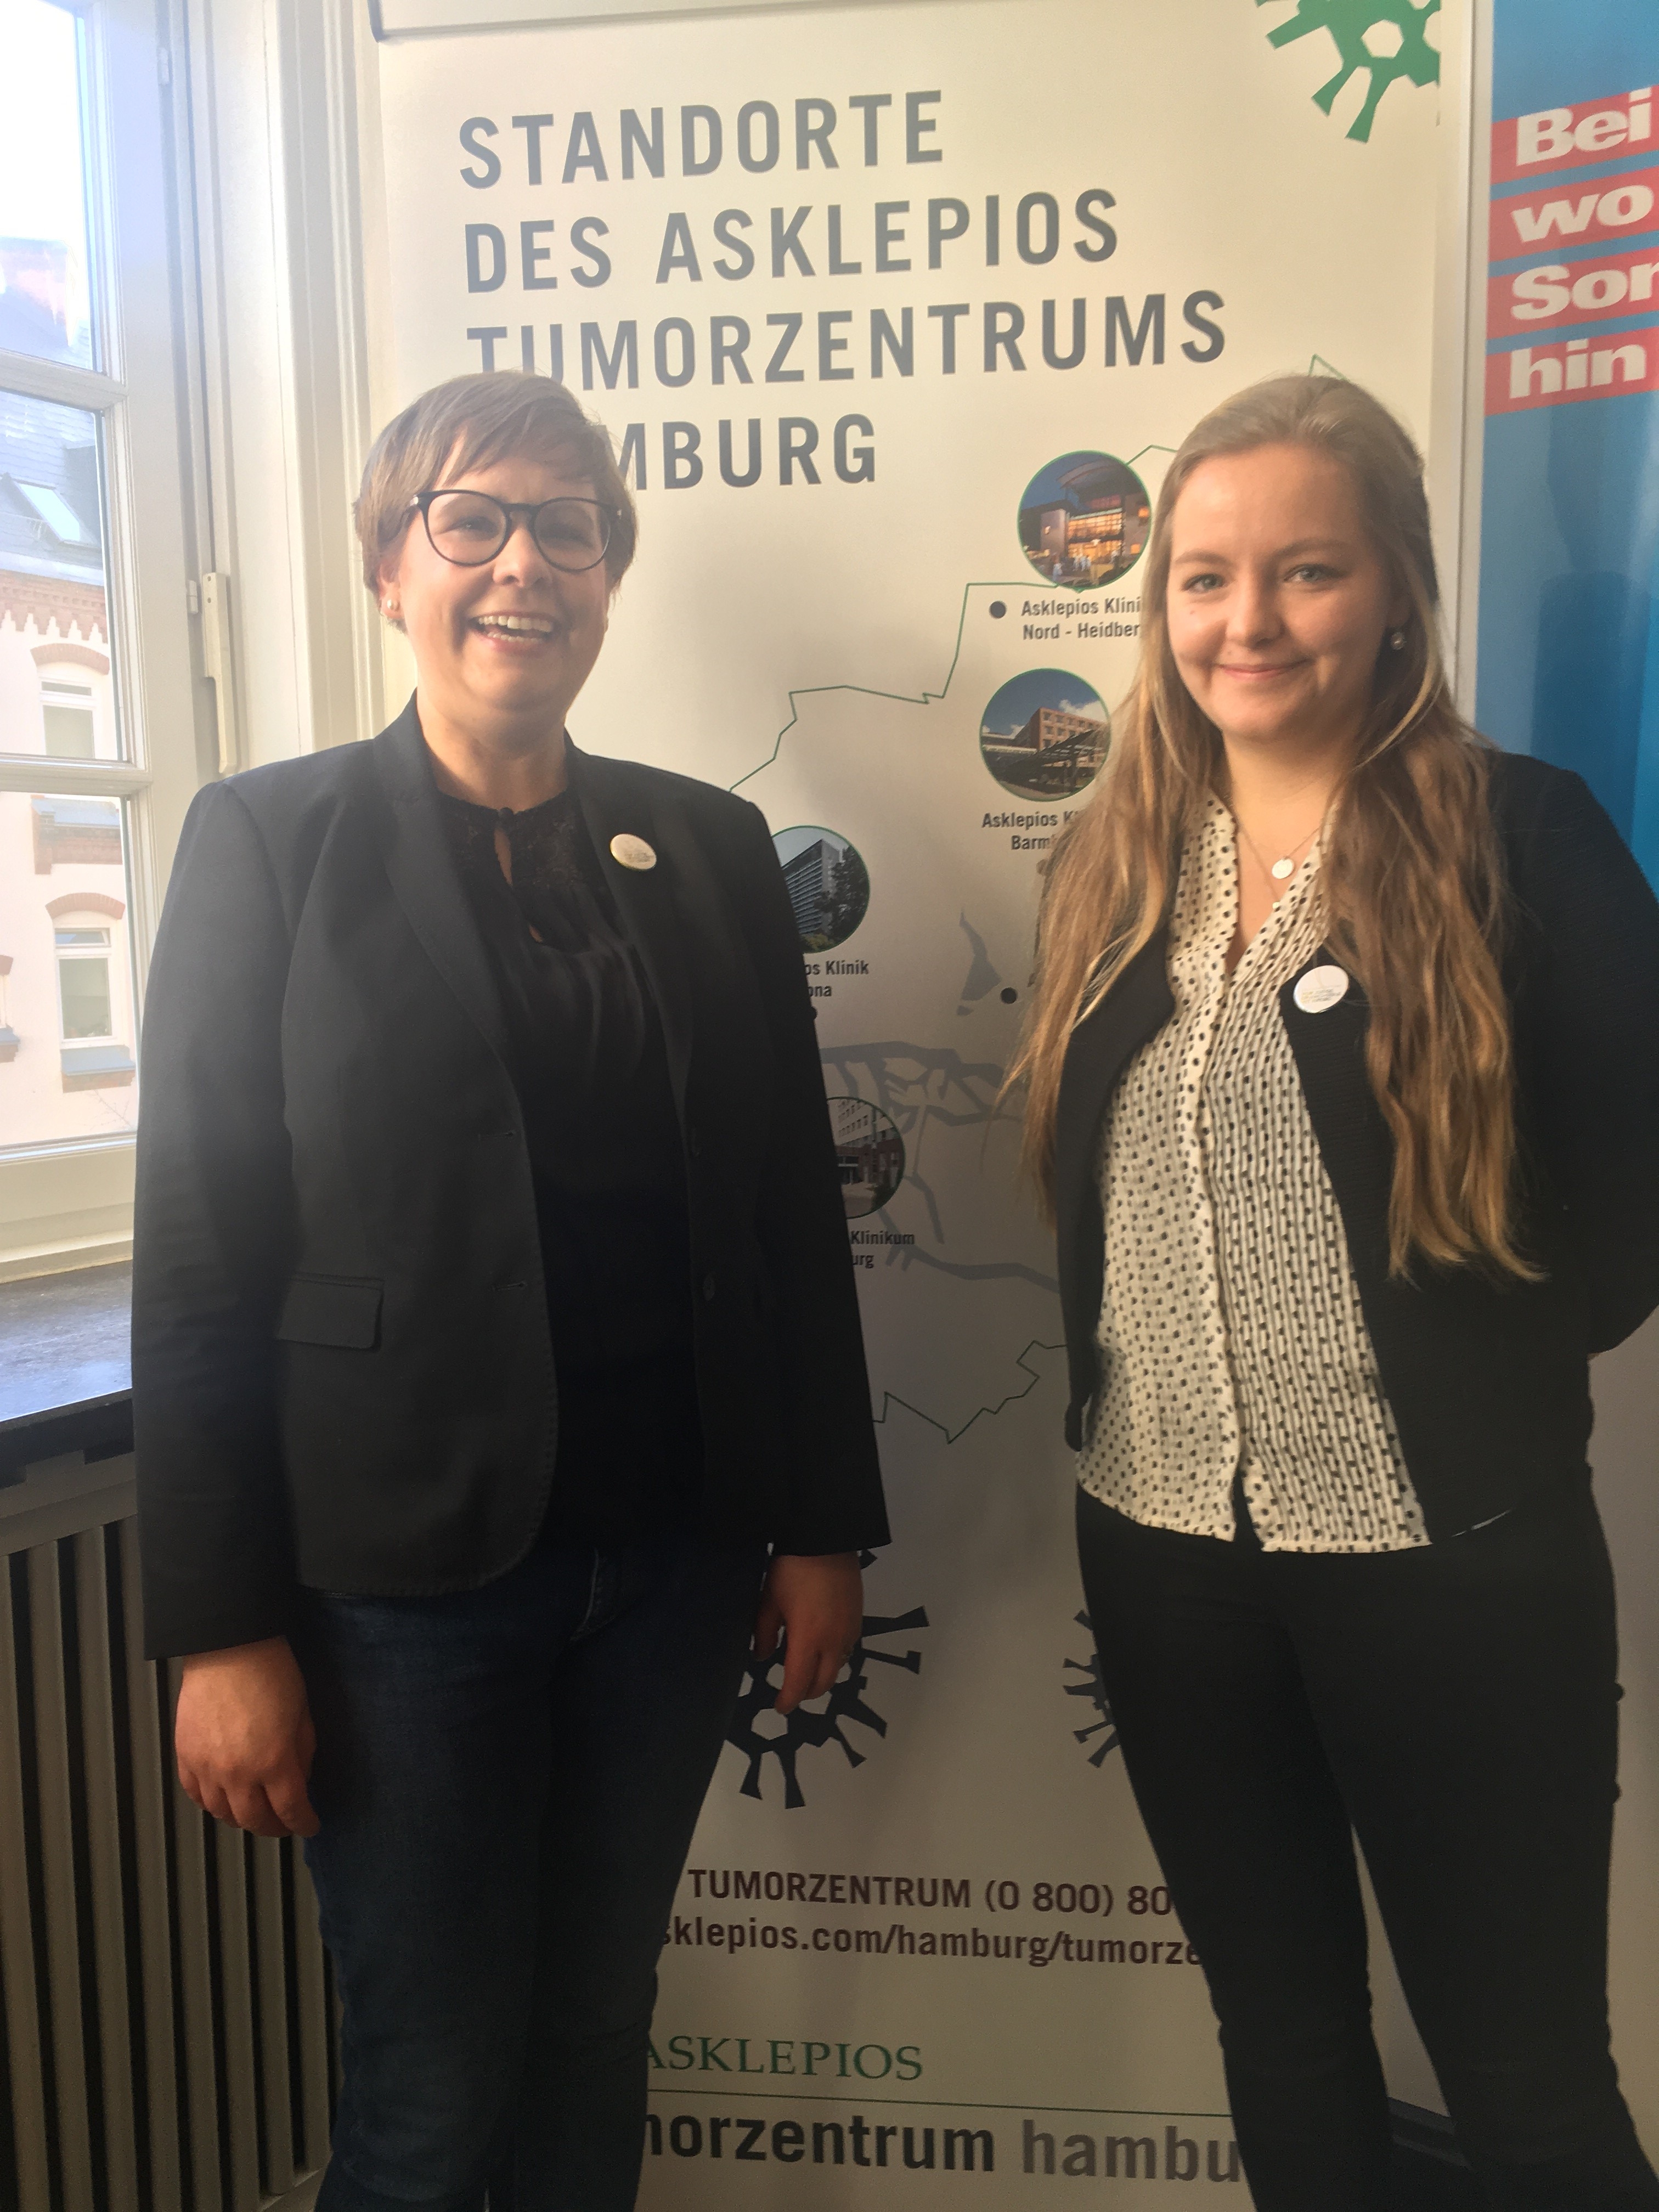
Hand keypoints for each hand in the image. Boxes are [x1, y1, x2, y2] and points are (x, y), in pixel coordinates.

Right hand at [174, 1636, 319, 1838]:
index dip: (304, 1823)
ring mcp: (206, 1768)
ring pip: (221, 1813)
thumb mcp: (302, 1715)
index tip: (311, 1825)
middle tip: (284, 1825)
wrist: (229, 1647)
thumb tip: (299, 1780)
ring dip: (241, 1819)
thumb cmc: (273, 1674)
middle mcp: (237, 1774)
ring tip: (254, 1813)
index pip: (291, 1810)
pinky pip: (195, 1794)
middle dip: (274, 1828)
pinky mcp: (184, 1756)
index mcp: (274, 1763)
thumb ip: (302, 1754)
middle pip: (254, 1820)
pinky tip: (222, 1800)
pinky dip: (210, 1803)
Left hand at [753, 1553, 862, 1714]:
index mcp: (808, 1640)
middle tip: (791, 1691)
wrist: (826, 1538)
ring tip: (805, 1668)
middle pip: (824, 1682)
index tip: (778, 1706)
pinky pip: (847, 1648)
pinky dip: (834, 1657)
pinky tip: (822, 1646)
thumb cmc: (791, 1570)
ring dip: (822, 1675)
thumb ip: (766, 1633)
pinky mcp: (858, 1617)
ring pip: (838, 1666)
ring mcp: (850, 1629)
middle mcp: (834, 1641)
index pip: (799, 1683)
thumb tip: (763, 1657)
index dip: (788, 1700)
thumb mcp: (769, 1601)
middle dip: (806, 1692)